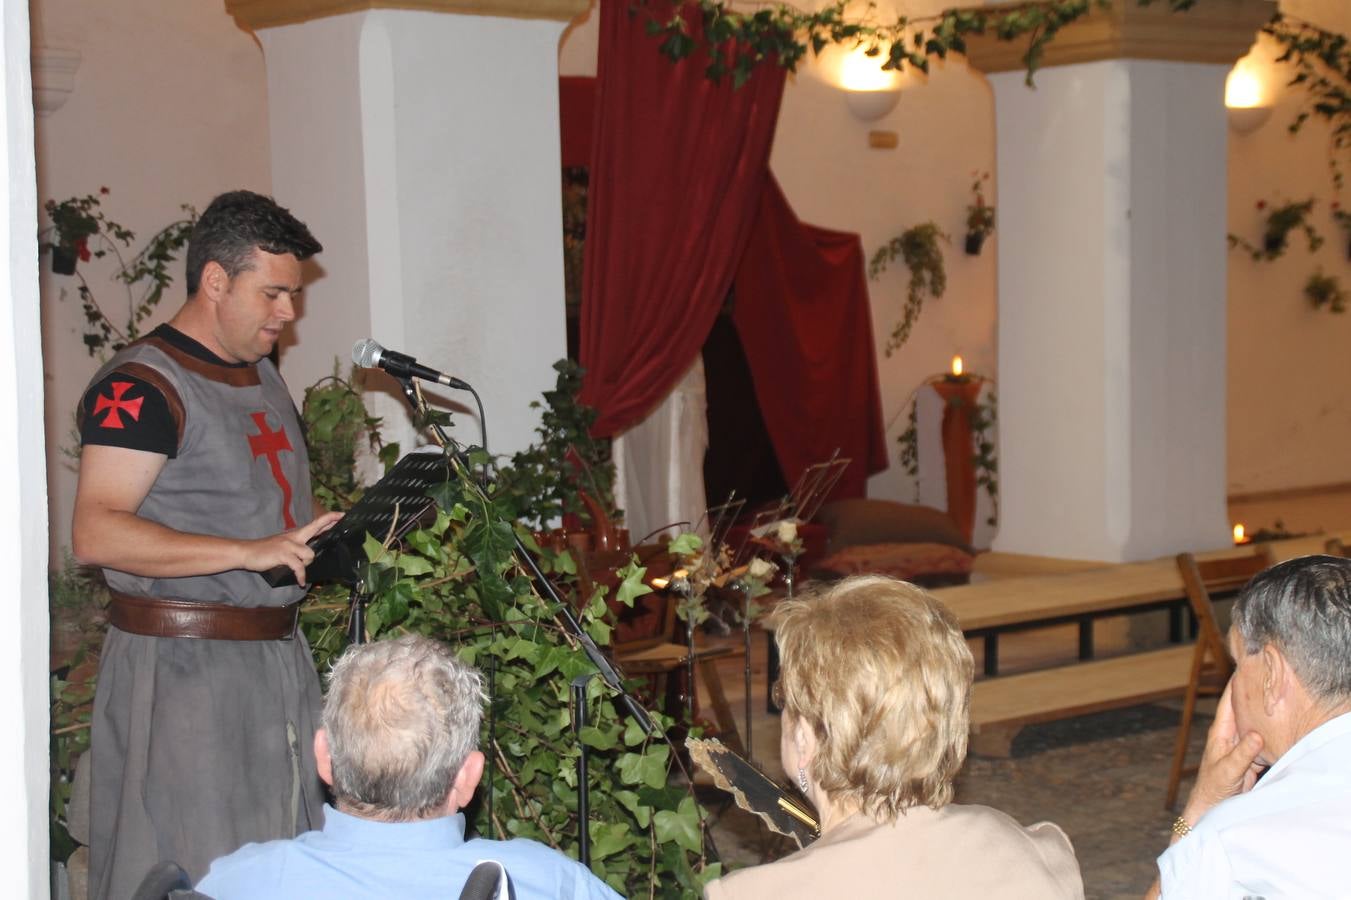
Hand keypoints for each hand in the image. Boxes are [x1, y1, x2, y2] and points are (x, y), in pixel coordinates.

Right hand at [240, 511, 342, 584]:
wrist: (247, 552)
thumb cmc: (267, 551)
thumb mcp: (285, 546)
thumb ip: (298, 548)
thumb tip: (311, 554)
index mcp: (296, 534)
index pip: (316, 524)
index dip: (329, 518)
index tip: (342, 514)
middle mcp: (295, 537)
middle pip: (315, 527)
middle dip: (330, 521)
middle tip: (342, 517)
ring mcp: (289, 545)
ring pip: (310, 554)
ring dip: (307, 564)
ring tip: (299, 570)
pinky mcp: (283, 554)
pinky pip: (299, 566)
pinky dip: (300, 575)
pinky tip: (300, 581)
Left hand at [1181, 681, 1264, 826]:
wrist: (1212, 806)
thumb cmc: (1213, 787)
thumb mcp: (1229, 770)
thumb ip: (1242, 753)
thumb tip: (1257, 734)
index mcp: (1221, 732)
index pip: (1229, 702)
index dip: (1236, 684)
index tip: (1246, 666)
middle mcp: (1230, 734)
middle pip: (1243, 708)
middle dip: (1253, 694)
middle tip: (1267, 676)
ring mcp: (1240, 744)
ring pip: (1253, 722)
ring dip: (1262, 712)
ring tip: (1275, 696)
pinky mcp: (1249, 756)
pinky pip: (1261, 738)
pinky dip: (1269, 731)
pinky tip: (1278, 725)